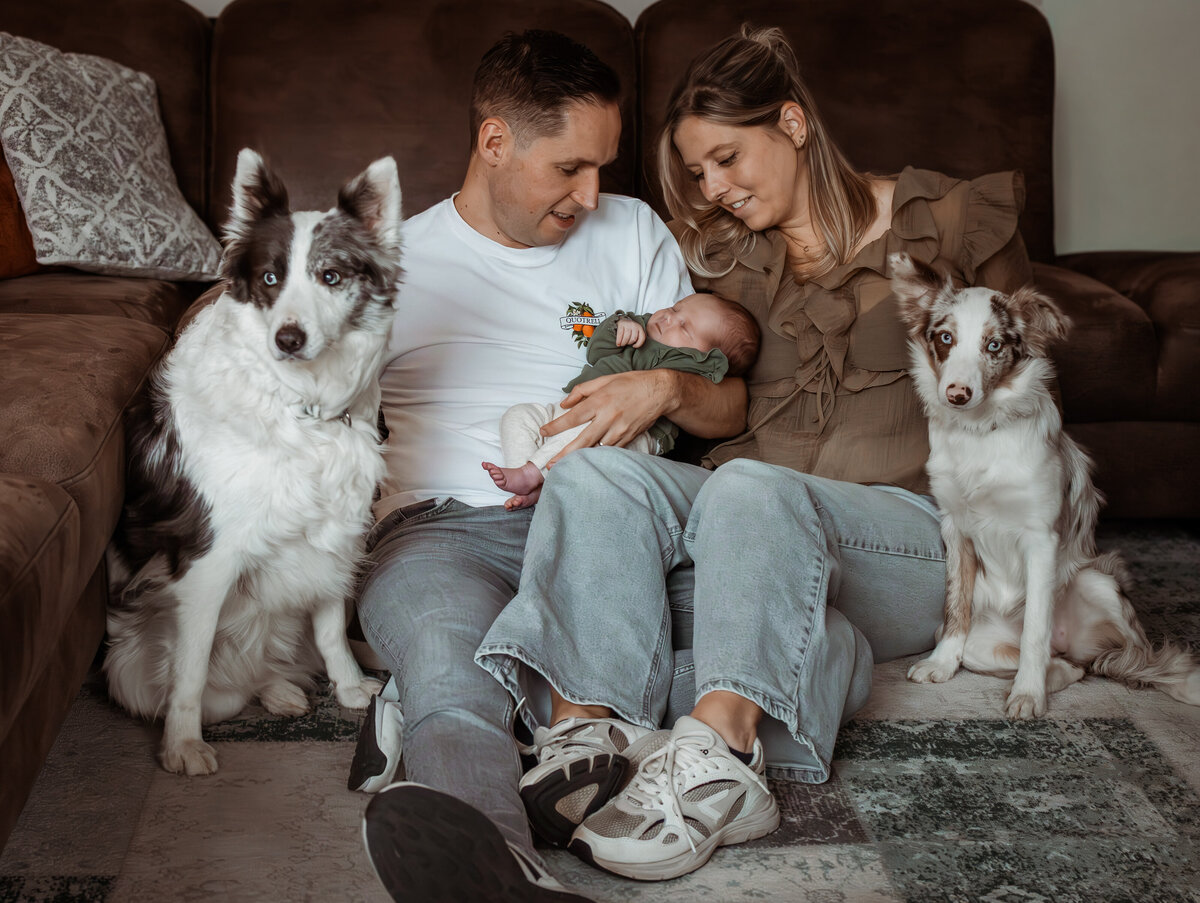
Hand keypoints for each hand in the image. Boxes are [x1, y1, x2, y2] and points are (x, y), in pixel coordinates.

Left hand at [541, 370, 673, 463]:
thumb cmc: (631, 383)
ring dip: (581, 458)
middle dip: (565, 454)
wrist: (660, 392)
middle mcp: (609, 417)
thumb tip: (564, 404)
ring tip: (566, 466)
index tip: (544, 431)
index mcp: (600, 401)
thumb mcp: (604, 380)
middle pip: (582, 440)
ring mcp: (620, 430)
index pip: (573, 417)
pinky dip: (598, 455)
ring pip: (596, 449)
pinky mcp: (628, 438)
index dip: (556, 426)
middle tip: (550, 465)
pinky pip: (610, 450)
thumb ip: (581, 391)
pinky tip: (588, 461)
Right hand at [614, 317, 646, 347]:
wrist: (622, 320)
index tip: (634, 346)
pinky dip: (618, 341)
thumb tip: (635, 346)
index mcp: (640, 328)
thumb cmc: (629, 329)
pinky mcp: (621, 324)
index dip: (638, 344)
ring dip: (623, 343)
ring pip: (627, 337)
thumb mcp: (636, 332)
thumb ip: (638, 338)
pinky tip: (618, 343)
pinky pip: (620, 334)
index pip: (642, 338)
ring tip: (621, 344)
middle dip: (629, 343)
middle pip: (633, 339)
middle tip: (626, 344)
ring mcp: (628, 324)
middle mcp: (634, 325)